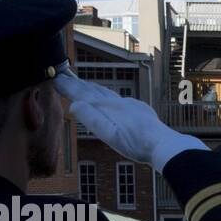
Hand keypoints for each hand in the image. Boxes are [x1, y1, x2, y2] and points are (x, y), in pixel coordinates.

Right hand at [54, 66, 203, 169]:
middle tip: (64, 75)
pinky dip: (110, 97)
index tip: (54, 77)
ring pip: (108, 94)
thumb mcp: (110, 135)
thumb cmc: (137, 145)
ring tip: (85, 85)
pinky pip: (121, 100)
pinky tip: (114, 102)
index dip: (68, 87)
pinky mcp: (141, 112)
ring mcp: (131, 106)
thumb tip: (74, 104)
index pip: (83, 94)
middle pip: (94, 91)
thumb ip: (93, 119)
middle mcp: (119, 103)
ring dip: (93, 89)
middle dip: (78, 84)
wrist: (165, 145)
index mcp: (109, 108)